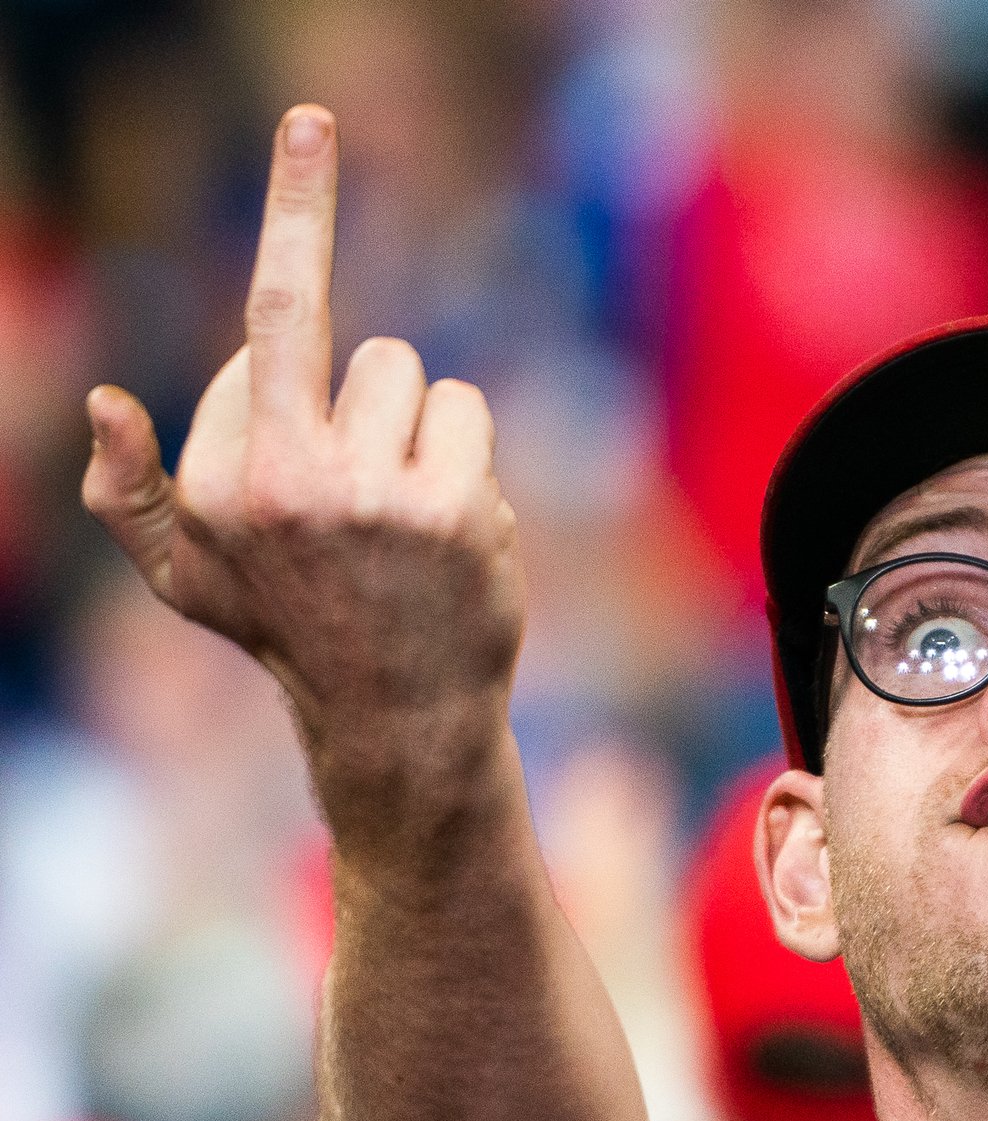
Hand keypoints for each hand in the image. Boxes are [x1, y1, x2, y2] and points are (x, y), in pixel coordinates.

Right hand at [81, 106, 522, 811]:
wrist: (399, 715)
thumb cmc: (291, 629)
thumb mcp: (185, 577)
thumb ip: (126, 495)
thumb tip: (100, 400)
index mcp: (217, 475)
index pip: (270, 319)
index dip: (301, 225)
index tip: (310, 118)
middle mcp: (284, 477)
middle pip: (347, 338)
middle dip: (364, 392)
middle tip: (363, 485)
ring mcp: (370, 493)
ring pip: (413, 375)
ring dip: (418, 429)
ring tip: (405, 515)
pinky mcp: (448, 505)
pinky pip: (466, 412)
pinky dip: (466, 457)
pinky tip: (449, 531)